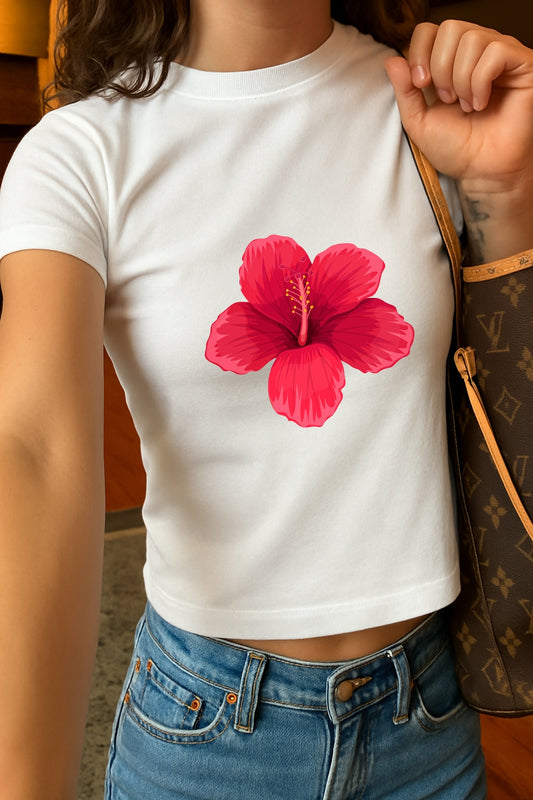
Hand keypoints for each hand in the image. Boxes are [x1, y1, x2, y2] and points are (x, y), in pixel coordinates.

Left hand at [385, 21, 532, 194]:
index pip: (430, 30)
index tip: (422, 85)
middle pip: (450, 28)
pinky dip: (481, 82)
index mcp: (450, 60)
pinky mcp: (522, 64)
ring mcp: (500, 55)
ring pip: (472, 38)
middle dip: (441, 68)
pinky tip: (482, 103)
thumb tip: (393, 60)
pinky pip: (496, 52)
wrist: (482, 171)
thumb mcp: (419, 121)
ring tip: (466, 106)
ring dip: (462, 79)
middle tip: (447, 99)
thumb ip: (405, 91)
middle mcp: (476, 52)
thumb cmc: (456, 149)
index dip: (420, 52)